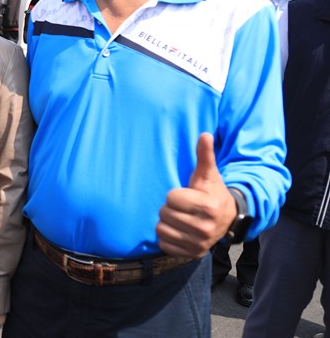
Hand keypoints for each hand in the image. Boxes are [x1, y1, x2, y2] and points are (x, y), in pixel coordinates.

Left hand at [156, 133, 237, 257]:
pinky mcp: (192, 254)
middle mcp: (204, 228)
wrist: (228, 219)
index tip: (186, 195)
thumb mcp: (208, 175)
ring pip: (161, 229)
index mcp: (207, 207)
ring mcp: (199, 243)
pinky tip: (179, 230)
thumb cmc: (212, 193)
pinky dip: (168, 237)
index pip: (170, 198)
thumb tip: (205, 134)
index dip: (175, 195)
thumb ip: (204, 155)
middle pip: (164, 214)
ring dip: (167, 222)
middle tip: (183, 207)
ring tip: (180, 218)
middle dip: (170, 208)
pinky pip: (164, 244)